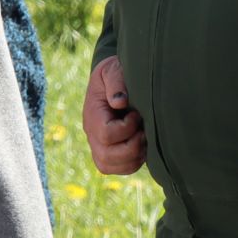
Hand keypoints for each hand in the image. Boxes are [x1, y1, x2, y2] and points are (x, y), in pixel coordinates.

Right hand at [82, 56, 144, 174]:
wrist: (115, 79)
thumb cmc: (116, 72)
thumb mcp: (113, 69)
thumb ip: (116, 81)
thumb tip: (119, 102)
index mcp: (93, 115)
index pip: (106, 134)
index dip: (126, 128)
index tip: (137, 114)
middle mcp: (93, 134)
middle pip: (107, 157)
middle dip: (132, 146)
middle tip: (144, 129)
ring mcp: (100, 145)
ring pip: (110, 166)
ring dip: (134, 156)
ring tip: (144, 137)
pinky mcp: (111, 152)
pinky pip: (120, 168)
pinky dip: (134, 162)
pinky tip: (144, 146)